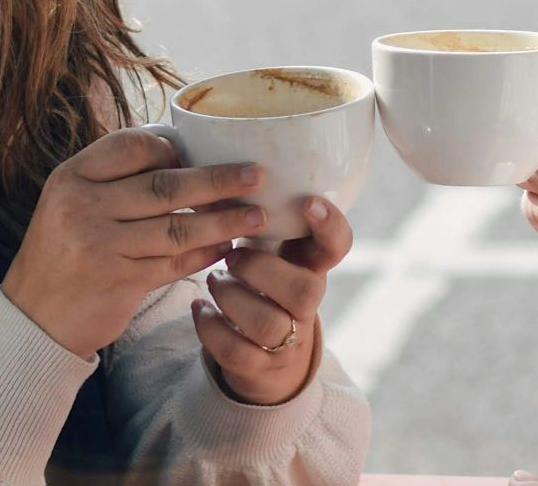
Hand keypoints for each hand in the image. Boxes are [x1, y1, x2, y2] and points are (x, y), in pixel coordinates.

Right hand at [2, 128, 267, 355]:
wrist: (33, 319)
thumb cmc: (63, 254)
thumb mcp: (71, 204)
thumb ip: (115, 182)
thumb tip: (183, 156)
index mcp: (72, 176)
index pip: (133, 146)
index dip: (173, 150)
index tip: (203, 154)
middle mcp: (83, 205)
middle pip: (164, 186)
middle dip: (217, 180)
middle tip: (257, 175)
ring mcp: (100, 244)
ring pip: (177, 227)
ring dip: (223, 221)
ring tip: (256, 216)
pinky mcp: (119, 281)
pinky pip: (174, 263)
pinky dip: (205, 255)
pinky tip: (227, 249)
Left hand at [191, 196, 351, 404]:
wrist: (267, 357)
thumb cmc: (263, 283)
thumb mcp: (272, 248)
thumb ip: (260, 216)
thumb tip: (221, 170)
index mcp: (312, 266)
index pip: (338, 246)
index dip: (330, 226)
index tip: (308, 202)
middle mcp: (307, 304)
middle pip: (305, 292)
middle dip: (262, 270)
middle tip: (232, 256)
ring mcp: (288, 340)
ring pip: (269, 324)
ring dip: (232, 298)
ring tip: (213, 281)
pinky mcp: (260, 367)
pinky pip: (236, 351)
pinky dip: (210, 327)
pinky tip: (199, 309)